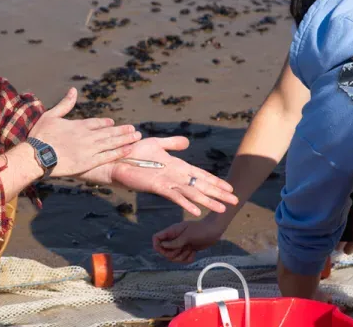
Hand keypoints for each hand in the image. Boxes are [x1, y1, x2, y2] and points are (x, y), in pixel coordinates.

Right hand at [28, 88, 140, 176]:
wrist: (37, 154)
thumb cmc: (41, 135)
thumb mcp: (51, 115)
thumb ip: (65, 104)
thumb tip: (73, 90)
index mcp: (78, 125)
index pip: (96, 123)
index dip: (106, 124)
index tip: (114, 123)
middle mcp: (87, 136)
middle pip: (108, 132)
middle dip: (122, 131)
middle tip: (134, 129)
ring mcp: (89, 149)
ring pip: (111, 143)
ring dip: (125, 139)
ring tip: (137, 137)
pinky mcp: (89, 162)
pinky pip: (108, 156)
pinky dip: (119, 152)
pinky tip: (129, 150)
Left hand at [105, 136, 237, 216]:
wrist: (117, 159)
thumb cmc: (135, 152)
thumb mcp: (157, 143)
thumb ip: (173, 143)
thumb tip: (187, 143)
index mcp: (178, 167)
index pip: (201, 175)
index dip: (215, 182)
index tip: (230, 188)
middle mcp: (176, 177)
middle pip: (201, 186)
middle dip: (218, 194)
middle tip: (235, 202)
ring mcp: (167, 183)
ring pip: (192, 193)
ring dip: (208, 201)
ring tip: (222, 210)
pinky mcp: (157, 186)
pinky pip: (175, 196)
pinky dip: (186, 203)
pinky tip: (197, 211)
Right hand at [153, 218, 224, 262]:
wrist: (214, 230)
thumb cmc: (201, 229)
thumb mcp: (187, 236)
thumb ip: (175, 242)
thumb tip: (163, 246)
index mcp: (171, 232)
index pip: (156, 238)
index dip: (157, 246)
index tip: (164, 250)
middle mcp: (174, 238)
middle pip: (164, 252)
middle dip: (174, 254)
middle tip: (183, 248)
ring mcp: (180, 245)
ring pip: (174, 257)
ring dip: (182, 256)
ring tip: (191, 249)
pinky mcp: (187, 250)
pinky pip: (183, 260)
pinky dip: (188, 258)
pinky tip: (194, 252)